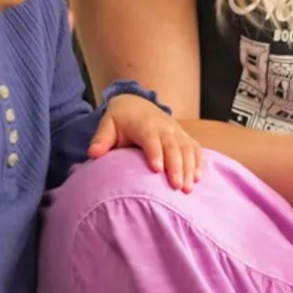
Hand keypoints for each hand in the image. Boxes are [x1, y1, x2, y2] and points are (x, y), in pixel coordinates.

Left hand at [88, 93, 204, 190]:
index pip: (151, 139)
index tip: (156, 170)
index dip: (155, 153)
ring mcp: (177, 132)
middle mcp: (164, 127)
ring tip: (188, 188)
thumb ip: (101, 139)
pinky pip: (195, 149)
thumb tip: (93, 154)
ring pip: (187, 149)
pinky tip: (198, 178)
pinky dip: (199, 163)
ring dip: (190, 168)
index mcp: (144, 125)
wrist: (136, 103)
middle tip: (177, 187)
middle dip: (177, 166)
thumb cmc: (120, 120)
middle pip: (173, 146)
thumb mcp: (108, 125)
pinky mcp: (184, 137)